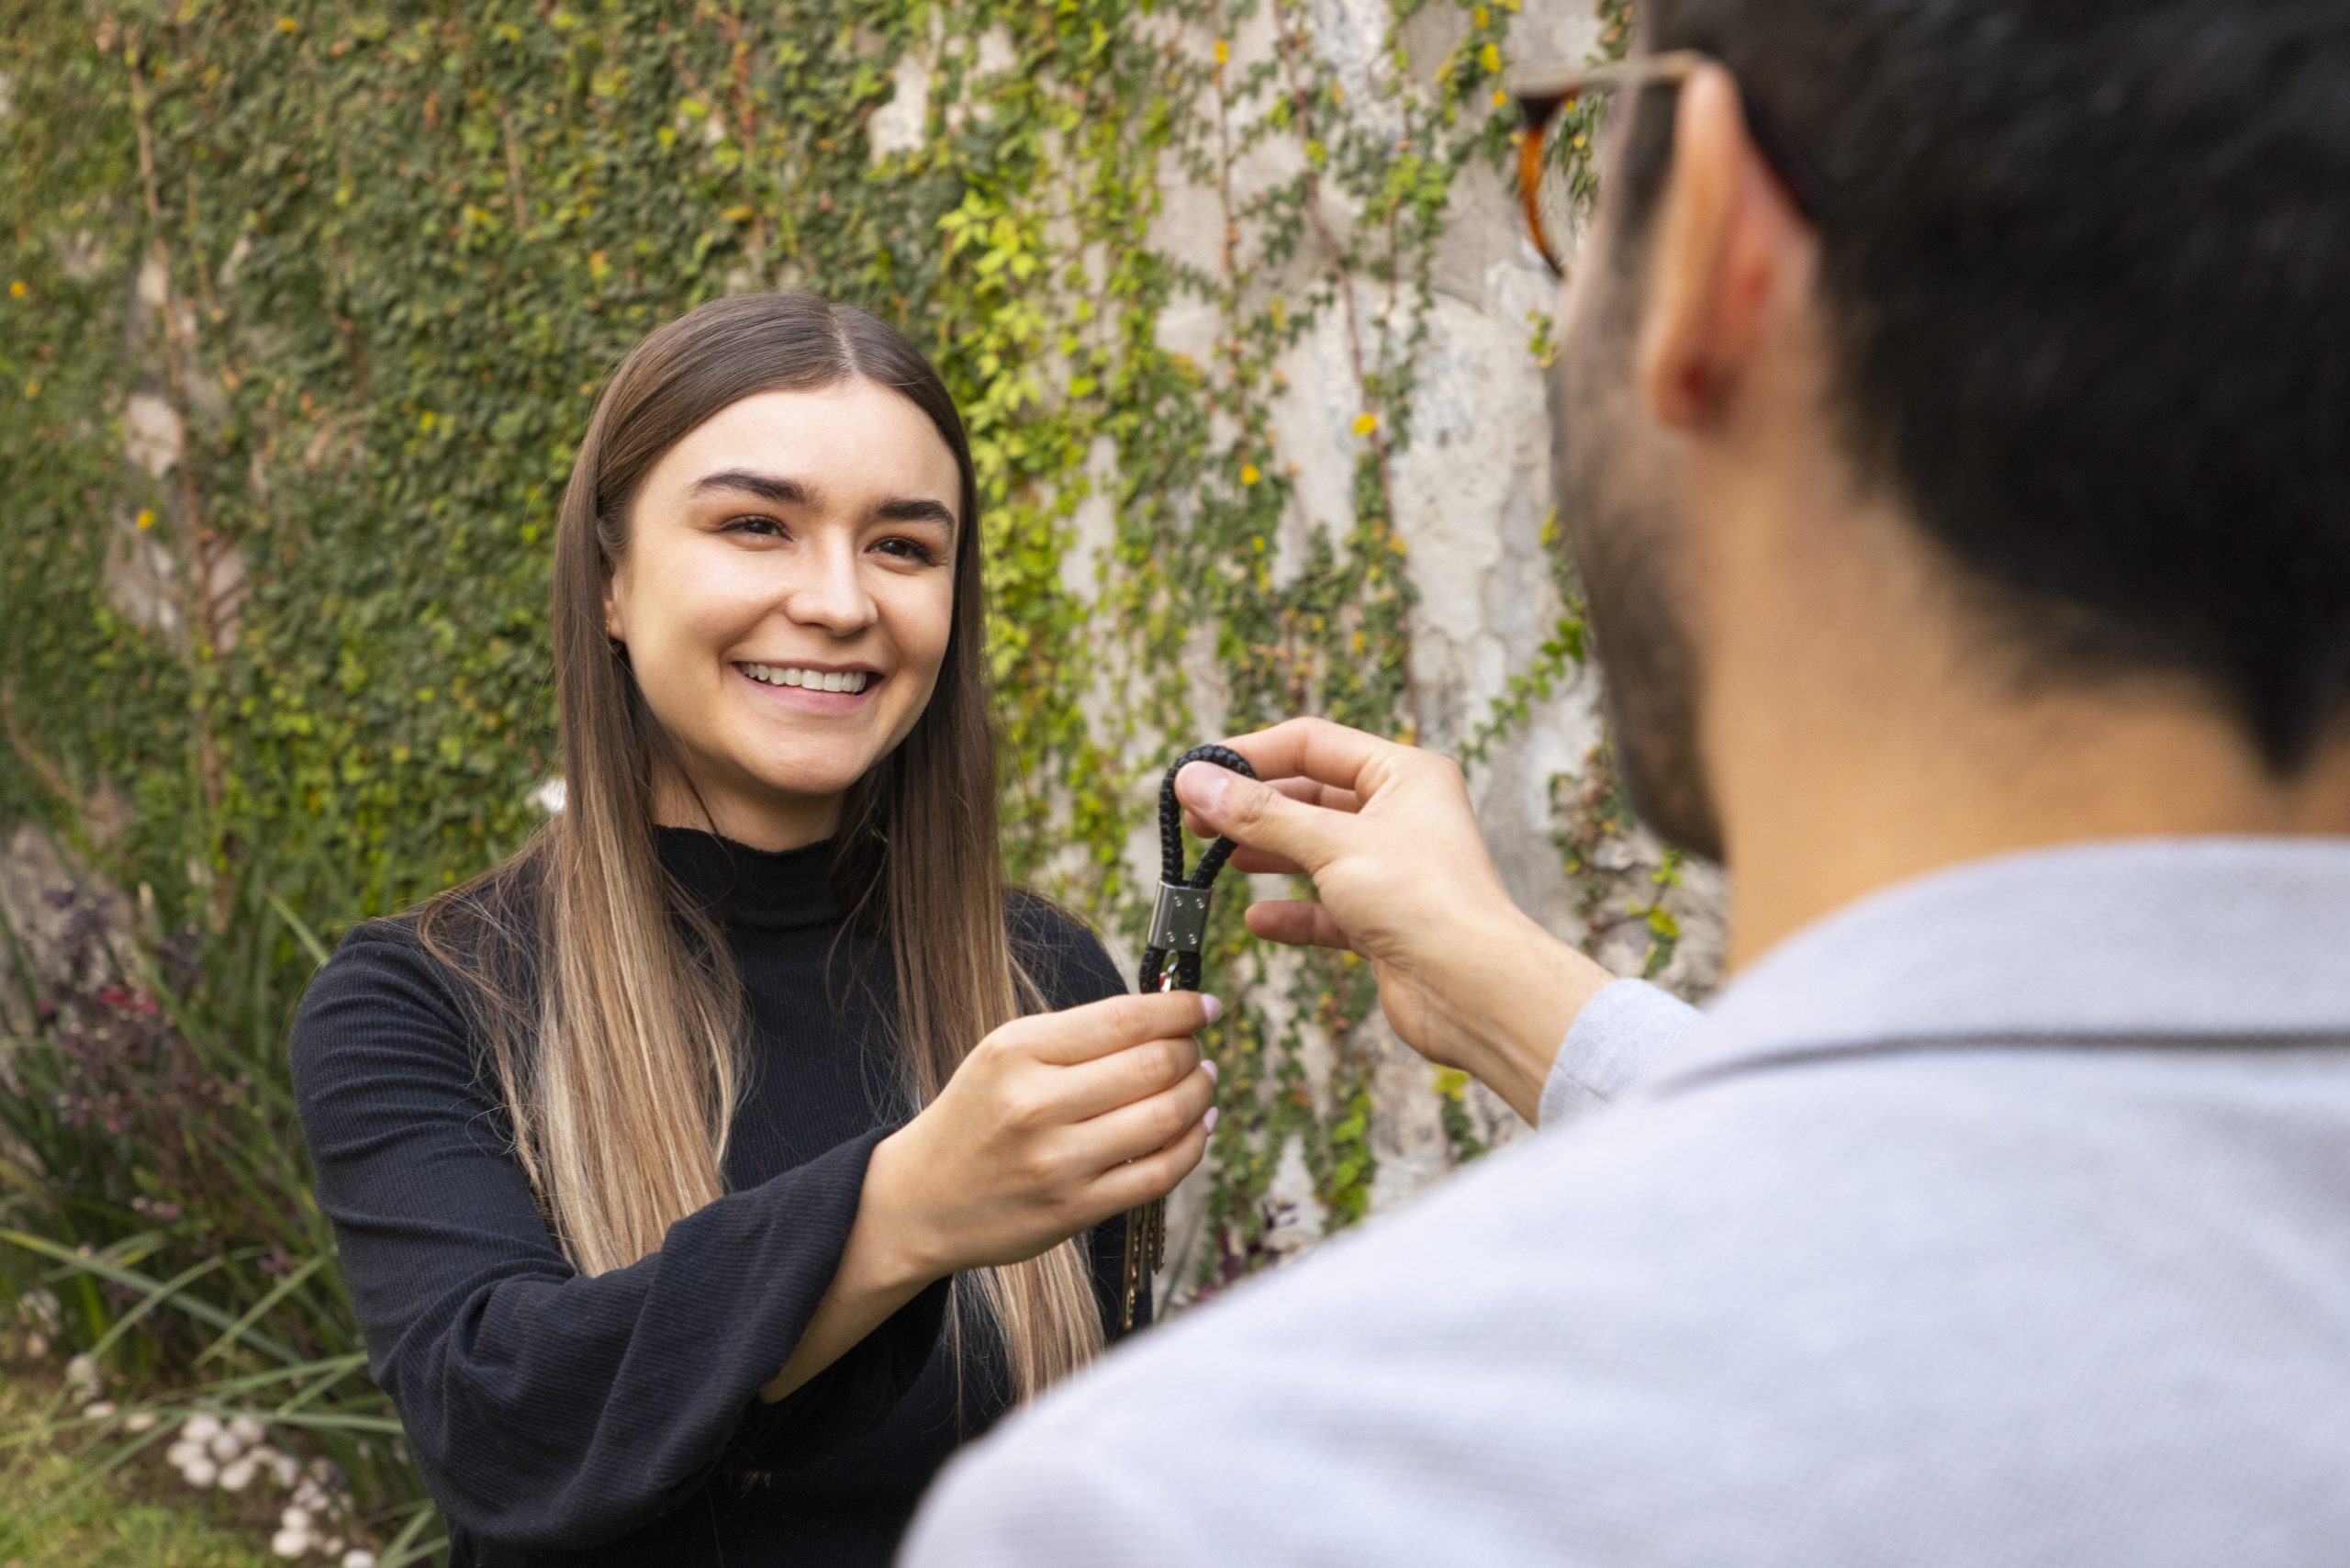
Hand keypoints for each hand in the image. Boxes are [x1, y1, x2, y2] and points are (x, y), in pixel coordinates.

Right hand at [870, 991, 1219, 1277]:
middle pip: (1153, 1065)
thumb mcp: (1002, 1055)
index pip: (1124, 1018)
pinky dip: (1193, 1146)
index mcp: (1017, 1051)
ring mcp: (1057, 1162)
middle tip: (1196, 1050)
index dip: (1180, 1009)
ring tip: (1202, 1083)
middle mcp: (1035, 1105)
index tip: (1205, 1006)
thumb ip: (1076, 1037)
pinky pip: (1159, 1174)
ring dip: (1200, 1095)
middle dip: (1191, 1053)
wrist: (920, 1200)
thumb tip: (1166, 1021)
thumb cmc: (975, 1117)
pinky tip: (1197, 1128)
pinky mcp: (1074, 1210)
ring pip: (1165, 1118)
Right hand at [1174, 717, 1615, 1122]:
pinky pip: (1325, 908)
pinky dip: (1291, 912)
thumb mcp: (1332, 845)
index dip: (1252, 754)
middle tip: (1195, 818)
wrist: (1475, 991)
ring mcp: (1392, 870)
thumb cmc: (1424, 902)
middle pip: (1310, 797)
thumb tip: (1195, 780)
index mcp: (1405, 775)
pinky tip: (1257, 918)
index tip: (1199, 771)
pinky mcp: (1384, 921)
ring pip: (1314, 851)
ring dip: (1266, 854)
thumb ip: (1260, 814)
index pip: (1313, 745)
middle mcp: (1402, 815)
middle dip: (1252, 807)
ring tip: (1216, 858)